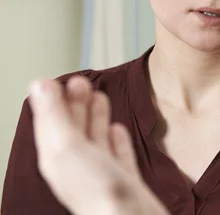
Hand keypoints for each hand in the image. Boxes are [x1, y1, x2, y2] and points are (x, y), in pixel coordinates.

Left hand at [29, 77, 167, 214]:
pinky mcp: (125, 181)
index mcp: (58, 160)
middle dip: (75, 104)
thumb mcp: (68, 147)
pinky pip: (118, 155)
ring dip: (96, 117)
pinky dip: (116, 139)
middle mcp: (78, 167)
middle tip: (80, 82)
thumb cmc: (99, 192)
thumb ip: (55, 117)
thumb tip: (39, 86)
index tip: (54, 81)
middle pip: (73, 130)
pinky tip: (118, 130)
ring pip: (95, 140)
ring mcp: (103, 174)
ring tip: (99, 97)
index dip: (52, 101)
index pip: (50, 124)